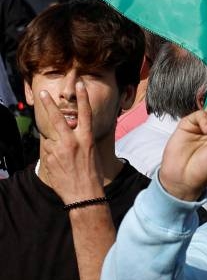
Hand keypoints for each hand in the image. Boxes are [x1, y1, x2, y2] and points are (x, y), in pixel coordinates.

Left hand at [36, 81, 104, 203]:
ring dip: (54, 144)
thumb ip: (79, 141)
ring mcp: (58, 150)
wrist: (84, 195)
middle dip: (48, 104)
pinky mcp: (49, 158)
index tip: (80, 85)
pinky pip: (47, 151)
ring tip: (64, 158)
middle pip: (57, 118)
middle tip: (42, 93)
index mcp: (86, 139)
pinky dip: (51, 155)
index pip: (85, 114)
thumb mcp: (91, 153)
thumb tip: (66, 134)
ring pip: (50, 138)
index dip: (83, 98)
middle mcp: (72, 142)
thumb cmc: (91, 175)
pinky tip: (60, 166)